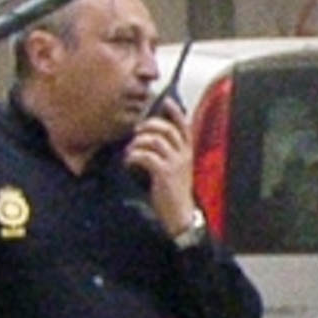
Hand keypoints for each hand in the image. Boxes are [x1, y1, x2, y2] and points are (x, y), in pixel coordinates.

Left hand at [125, 96, 197, 231]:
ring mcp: (175, 163)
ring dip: (138, 143)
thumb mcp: (176, 171)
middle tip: (137, 131)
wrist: (180, 216)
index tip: (166, 101)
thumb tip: (149, 140)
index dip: (175, 112)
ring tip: (130, 151)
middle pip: (166, 129)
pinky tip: (129, 163)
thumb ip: (168, 155)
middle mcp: (184, 155)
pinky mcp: (164, 173)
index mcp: (188, 153)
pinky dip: (133, 156)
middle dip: (149, 126)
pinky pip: (145, 155)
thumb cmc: (173, 193)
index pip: (184, 126)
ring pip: (154, 140)